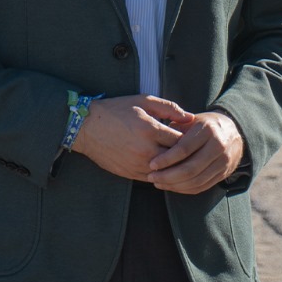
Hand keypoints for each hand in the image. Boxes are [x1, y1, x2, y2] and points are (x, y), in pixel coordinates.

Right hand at [73, 95, 194, 180]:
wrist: (87, 128)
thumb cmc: (117, 110)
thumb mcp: (143, 101)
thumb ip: (169, 108)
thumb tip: (191, 118)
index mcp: (150, 130)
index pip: (182, 140)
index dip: (191, 139)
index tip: (193, 136)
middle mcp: (146, 150)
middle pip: (177, 159)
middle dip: (187, 155)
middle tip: (193, 150)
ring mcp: (138, 164)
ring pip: (167, 172)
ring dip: (176, 167)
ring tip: (183, 160)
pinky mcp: (131, 174)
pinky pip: (154, 179)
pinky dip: (163, 175)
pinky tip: (167, 168)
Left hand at [146, 111, 244, 194]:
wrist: (232, 132)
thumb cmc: (204, 125)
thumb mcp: (191, 121)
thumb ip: (175, 130)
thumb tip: (156, 145)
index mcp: (208, 130)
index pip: (184, 149)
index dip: (166, 159)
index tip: (152, 164)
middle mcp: (218, 146)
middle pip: (190, 169)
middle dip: (168, 176)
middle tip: (152, 177)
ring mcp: (223, 162)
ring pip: (195, 181)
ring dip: (174, 185)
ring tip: (158, 182)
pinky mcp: (223, 174)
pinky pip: (201, 187)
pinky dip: (184, 189)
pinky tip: (171, 186)